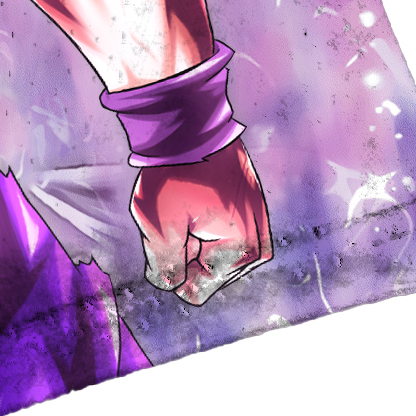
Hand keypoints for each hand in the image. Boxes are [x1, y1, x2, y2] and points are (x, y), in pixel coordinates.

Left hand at [133, 140, 272, 303]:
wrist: (191, 125)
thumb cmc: (175, 173)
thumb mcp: (158, 224)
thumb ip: (167, 266)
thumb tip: (173, 286)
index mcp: (242, 253)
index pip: (196, 290)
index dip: (172, 266)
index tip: (169, 232)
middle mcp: (258, 247)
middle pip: (203, 272)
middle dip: (181, 250)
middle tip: (174, 214)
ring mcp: (257, 229)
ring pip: (207, 253)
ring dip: (187, 236)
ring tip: (183, 203)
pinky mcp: (250, 214)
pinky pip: (216, 234)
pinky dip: (196, 221)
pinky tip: (192, 198)